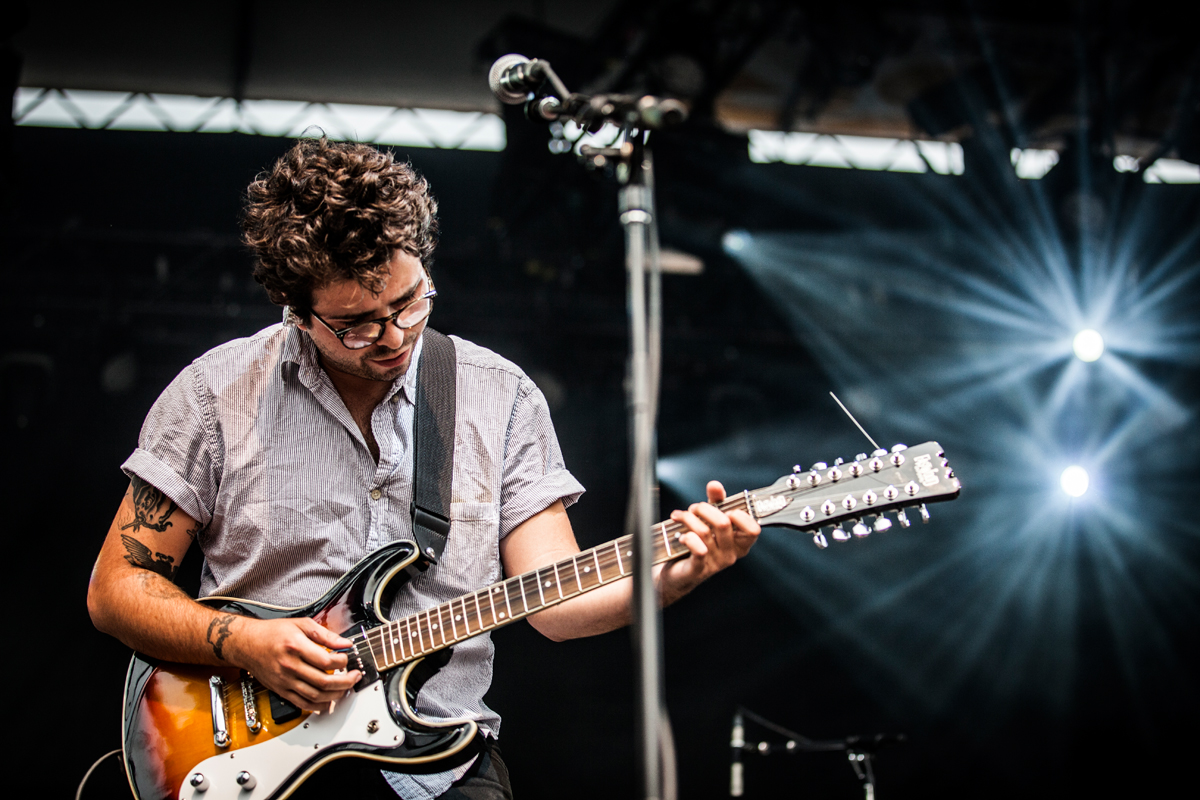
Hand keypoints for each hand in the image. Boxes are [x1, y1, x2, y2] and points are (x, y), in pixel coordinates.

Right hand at [223, 616, 361, 712]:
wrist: (247, 644)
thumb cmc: (273, 633)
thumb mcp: (301, 624)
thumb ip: (325, 634)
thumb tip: (345, 643)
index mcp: (296, 647)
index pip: (327, 661)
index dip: (343, 661)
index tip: (347, 658)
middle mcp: (290, 666)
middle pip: (324, 682)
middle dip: (345, 681)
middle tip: (354, 677)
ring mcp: (285, 681)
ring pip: (315, 696)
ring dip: (335, 695)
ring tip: (345, 688)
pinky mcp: (282, 690)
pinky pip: (303, 704)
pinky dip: (318, 706)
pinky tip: (328, 701)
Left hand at [658, 481, 760, 601]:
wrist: (678, 573)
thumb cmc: (698, 544)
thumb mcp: (710, 520)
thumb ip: (716, 502)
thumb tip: (715, 485)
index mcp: (740, 543)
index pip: (753, 529)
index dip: (740, 515)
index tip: (726, 509)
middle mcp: (731, 554)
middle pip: (724, 523)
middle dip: (705, 508)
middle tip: (694, 508)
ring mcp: (716, 563)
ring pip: (704, 531)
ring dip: (689, 518)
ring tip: (681, 516)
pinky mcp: (699, 569)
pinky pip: (698, 549)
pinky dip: (688, 537)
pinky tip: (682, 535)